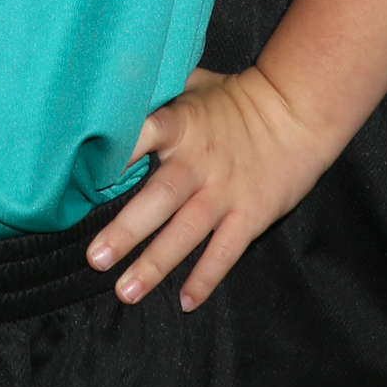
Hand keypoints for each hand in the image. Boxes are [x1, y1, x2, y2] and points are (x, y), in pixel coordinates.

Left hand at [88, 62, 329, 312]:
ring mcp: (225, 192)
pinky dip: (207, 277)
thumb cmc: (239, 98)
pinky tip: (186, 301)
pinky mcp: (250, 214)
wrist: (298, 113)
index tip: (88, 177)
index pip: (144, 135)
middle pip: (159, 198)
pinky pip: (225, 251)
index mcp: (182, 125)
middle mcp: (199, 162)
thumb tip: (115, 90)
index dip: (118, 153)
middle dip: (127, 230)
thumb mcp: (196, 85)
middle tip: (96, 258)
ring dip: (156, 264)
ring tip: (127, 290)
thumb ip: (159, 94)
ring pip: (186, 233)